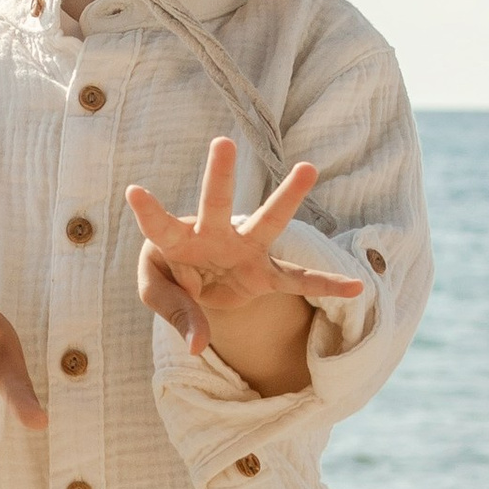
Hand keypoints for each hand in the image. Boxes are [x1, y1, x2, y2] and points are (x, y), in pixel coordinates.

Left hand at [124, 140, 365, 363]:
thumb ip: (176, 314)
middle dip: (218, 175)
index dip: (148, 211)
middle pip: (215, 203)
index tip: (133, 191)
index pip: (160, 225)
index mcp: (175, 238)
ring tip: (307, 168)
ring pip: (266, 222)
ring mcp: (243, 249)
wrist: (195, 281)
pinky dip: (325, 286)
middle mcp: (212, 234)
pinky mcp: (263, 273)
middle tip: (222, 142)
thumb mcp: (158, 293)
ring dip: (284, 197)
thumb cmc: (170, 277)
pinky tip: (354, 289)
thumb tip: (198, 346)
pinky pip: (296, 281)